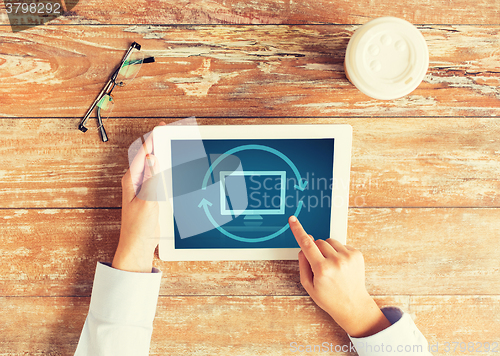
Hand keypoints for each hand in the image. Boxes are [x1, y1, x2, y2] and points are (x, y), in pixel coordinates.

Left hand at [112, 121, 165, 272]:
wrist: (138, 245)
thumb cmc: (138, 227)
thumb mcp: (148, 201)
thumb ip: (151, 178)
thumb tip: (152, 157)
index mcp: (131, 179)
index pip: (143, 153)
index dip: (153, 139)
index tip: (163, 129)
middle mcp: (135, 180)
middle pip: (147, 155)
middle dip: (158, 142)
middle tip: (170, 131)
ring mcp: (142, 187)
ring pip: (153, 164)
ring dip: (162, 153)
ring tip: (172, 142)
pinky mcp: (150, 194)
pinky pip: (157, 175)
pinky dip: (165, 167)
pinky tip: (172, 165)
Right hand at [289, 215, 390, 337]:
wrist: (353, 305)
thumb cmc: (329, 297)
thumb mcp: (308, 285)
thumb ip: (303, 264)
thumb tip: (303, 247)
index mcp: (322, 269)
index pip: (306, 244)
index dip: (298, 230)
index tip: (293, 220)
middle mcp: (336, 261)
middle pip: (318, 242)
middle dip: (315, 249)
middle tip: (319, 264)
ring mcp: (348, 257)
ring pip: (329, 241)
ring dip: (327, 250)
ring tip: (331, 266)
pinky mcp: (357, 255)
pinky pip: (341, 245)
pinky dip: (338, 252)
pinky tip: (340, 266)